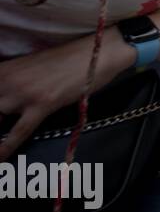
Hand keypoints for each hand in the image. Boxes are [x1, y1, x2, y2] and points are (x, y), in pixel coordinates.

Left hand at [0, 31, 135, 159]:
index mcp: (3, 70)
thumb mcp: (31, 68)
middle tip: (3, 125)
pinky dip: (5, 147)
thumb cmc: (67, 59)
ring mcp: (24, 92)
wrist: (97, 53)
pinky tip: (0, 158)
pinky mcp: (42, 103)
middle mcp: (7, 79)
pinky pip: (18, 131)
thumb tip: (4, 103)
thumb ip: (12, 84)